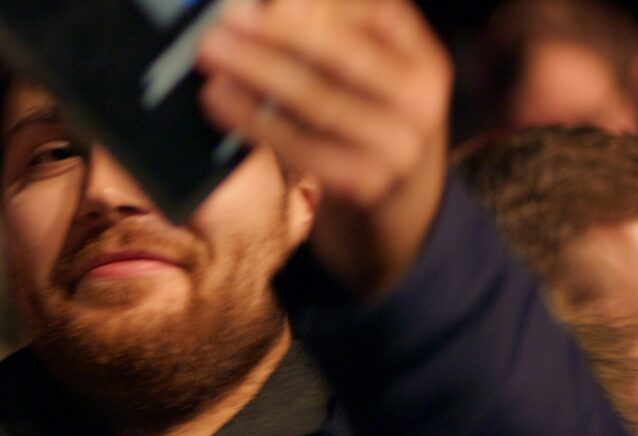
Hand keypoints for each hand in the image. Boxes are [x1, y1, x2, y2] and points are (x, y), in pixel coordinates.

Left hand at [197, 0, 453, 297]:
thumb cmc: (368, 128)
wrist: (399, 213)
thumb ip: (333, 42)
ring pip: (317, 101)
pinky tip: (218, 100)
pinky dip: (253, 120)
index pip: (380, 14)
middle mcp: (420, 102)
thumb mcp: (374, 80)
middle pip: (344, 56)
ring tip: (213, 54)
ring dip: (258, 72)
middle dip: (281, 33)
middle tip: (227, 18)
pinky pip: (298, 146)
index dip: (325, 2)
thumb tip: (264, 9)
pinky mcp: (362, 185)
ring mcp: (395, 148)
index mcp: (424, 62)